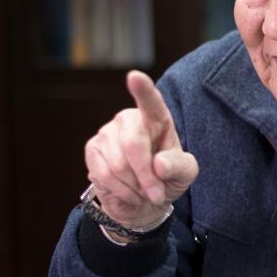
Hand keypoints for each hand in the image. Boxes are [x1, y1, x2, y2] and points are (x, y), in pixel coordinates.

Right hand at [84, 71, 198, 226]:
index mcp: (157, 118)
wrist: (143, 199)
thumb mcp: (184, 174)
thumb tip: (159, 164)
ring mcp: (107, 133)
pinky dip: (123, 192)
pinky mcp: (92, 150)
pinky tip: (130, 193)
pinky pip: (105, 175)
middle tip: (157, 194)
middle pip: (133, 145)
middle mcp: (129, 119)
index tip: (135, 77)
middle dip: (146, 175)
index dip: (143, 90)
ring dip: (136, 187)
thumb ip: (178, 166)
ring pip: (118, 165)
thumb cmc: (167, 178)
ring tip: (144, 191)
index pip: (151, 102)